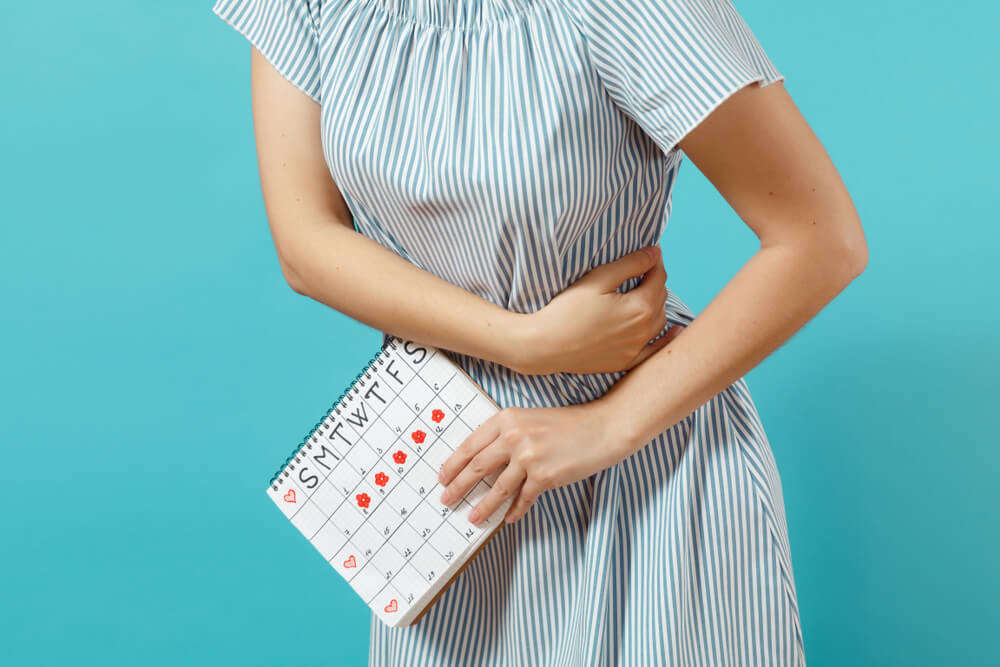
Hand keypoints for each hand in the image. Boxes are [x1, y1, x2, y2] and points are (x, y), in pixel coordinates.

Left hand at [436, 400, 626, 525]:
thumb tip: (483, 463)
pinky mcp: (545, 476)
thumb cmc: (568, 424)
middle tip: (446, 499)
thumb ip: (507, 436)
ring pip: (497, 488)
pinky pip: (523, 498)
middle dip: (458, 486)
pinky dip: (515, 510)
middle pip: (476, 466)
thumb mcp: (530, 419)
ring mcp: (529, 457)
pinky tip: (509, 518)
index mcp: (507, 419)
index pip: (470, 445)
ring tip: (473, 518)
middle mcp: (514, 436)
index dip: (453, 464)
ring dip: (483, 506)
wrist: (602, 428)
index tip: (443, 477)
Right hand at [511, 246, 678, 375]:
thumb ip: (631, 264)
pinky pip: (655, 350)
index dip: (654, 262)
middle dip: (654, 282)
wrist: (545, 346)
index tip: (649, 253)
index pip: (658, 277)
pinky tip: (675, 331)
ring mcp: (636, 349)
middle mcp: (644, 330)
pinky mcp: (626, 362)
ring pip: (659, 321)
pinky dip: (667, 339)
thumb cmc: (567, 310)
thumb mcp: (598, 279)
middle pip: (660, 298)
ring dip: (656, 305)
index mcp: (640, 307)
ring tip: (644, 294)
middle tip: (642, 271)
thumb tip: (655, 252)